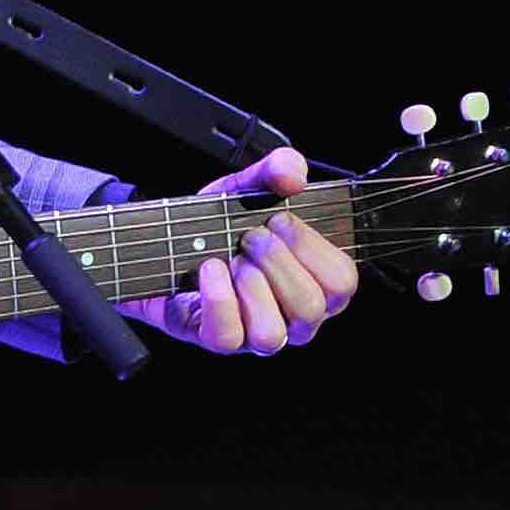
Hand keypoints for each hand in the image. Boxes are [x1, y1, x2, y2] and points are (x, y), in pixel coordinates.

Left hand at [116, 147, 355, 355]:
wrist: (167, 241)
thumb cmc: (222, 224)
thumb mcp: (249, 189)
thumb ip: (277, 170)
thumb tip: (293, 174)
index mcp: (315, 282)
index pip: (342, 281)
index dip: (312, 247)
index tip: (279, 218)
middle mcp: (293, 317)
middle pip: (311, 307)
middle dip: (278, 261)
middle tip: (251, 235)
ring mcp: (256, 335)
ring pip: (272, 334)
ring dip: (251, 286)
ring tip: (232, 257)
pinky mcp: (219, 340)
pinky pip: (228, 336)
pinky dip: (218, 298)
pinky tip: (210, 268)